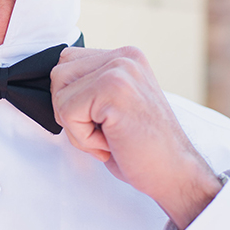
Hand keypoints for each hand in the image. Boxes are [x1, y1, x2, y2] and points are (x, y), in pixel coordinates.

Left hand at [50, 46, 221, 228]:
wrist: (175, 173)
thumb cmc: (142, 149)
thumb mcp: (114, 107)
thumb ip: (91, 87)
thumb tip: (54, 86)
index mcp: (126, 57)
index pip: (68, 63)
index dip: (74, 100)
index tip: (104, 121)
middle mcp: (124, 56)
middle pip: (58, 75)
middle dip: (71, 112)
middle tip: (105, 132)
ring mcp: (120, 69)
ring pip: (59, 94)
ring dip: (77, 126)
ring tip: (109, 135)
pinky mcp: (113, 88)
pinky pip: (68, 112)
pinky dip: (83, 138)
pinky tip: (112, 142)